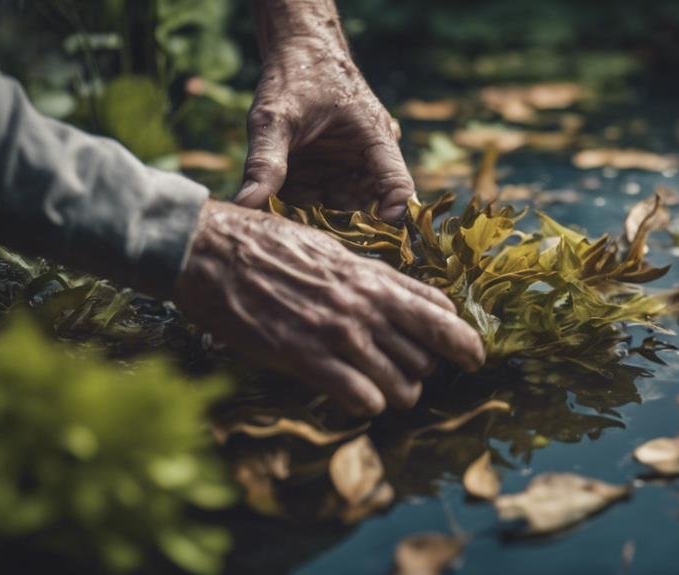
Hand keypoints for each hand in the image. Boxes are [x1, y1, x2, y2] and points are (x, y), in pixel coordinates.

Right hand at [174, 200, 484, 415]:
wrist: (211, 250)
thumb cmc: (268, 246)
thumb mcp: (331, 250)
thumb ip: (367, 278)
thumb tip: (396, 296)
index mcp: (373, 276)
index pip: (440, 312)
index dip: (460, 339)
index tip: (468, 355)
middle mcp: (365, 304)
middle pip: (430, 355)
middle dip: (425, 371)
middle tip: (410, 374)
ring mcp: (338, 332)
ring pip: (404, 385)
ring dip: (398, 394)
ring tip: (383, 391)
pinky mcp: (306, 358)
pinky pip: (362, 398)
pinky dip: (366, 404)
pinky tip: (355, 398)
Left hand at [236, 0, 412, 220]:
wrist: (296, 53)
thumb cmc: (295, 76)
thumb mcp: (274, 118)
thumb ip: (264, 162)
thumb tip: (245, 205)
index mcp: (375, 138)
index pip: (396, 184)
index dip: (390, 211)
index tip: (370, 230)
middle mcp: (369, 158)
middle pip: (362, 204)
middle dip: (330, 217)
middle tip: (294, 219)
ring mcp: (350, 167)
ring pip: (338, 206)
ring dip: (311, 212)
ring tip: (281, 206)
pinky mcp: (332, 173)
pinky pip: (320, 200)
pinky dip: (301, 203)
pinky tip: (278, 198)